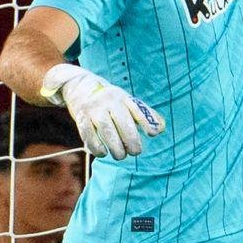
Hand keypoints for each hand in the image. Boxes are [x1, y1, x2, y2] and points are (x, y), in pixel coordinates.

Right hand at [40, 63, 164, 160]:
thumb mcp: (128, 103)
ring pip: (107, 130)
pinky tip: (103, 153)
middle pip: (123, 123)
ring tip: (120, 155)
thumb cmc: (112, 102)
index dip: (147, 122)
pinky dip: (97, 147)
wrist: (81, 87)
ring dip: (115, 147)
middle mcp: (109, 101)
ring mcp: (94, 108)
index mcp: (123, 97)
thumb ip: (145, 115)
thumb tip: (160, 129)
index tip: (153, 134)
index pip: (138, 110)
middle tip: (135, 152)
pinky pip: (89, 134)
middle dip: (131, 141)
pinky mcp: (81, 117)